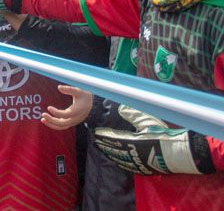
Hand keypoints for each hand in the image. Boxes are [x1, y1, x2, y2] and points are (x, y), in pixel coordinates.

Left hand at [41, 85, 92, 129]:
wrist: (89, 102)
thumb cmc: (83, 94)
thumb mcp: (78, 90)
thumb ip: (69, 89)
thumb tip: (59, 87)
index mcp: (78, 110)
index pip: (66, 115)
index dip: (57, 113)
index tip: (48, 107)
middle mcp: (76, 118)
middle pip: (63, 123)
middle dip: (52, 120)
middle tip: (43, 114)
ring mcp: (73, 121)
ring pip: (62, 127)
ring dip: (51, 124)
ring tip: (42, 119)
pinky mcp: (70, 122)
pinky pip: (61, 126)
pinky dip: (53, 124)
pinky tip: (45, 119)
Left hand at [94, 105, 214, 174]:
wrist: (179, 154)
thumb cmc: (163, 137)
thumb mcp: (148, 122)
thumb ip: (134, 115)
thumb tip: (122, 108)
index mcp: (131, 142)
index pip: (113, 138)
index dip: (104, 135)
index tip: (97, 132)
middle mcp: (131, 154)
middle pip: (114, 150)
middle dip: (104, 145)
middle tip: (96, 141)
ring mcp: (137, 164)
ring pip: (119, 159)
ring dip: (110, 154)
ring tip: (103, 150)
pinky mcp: (144, 170)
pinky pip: (128, 166)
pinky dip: (120, 162)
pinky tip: (118, 161)